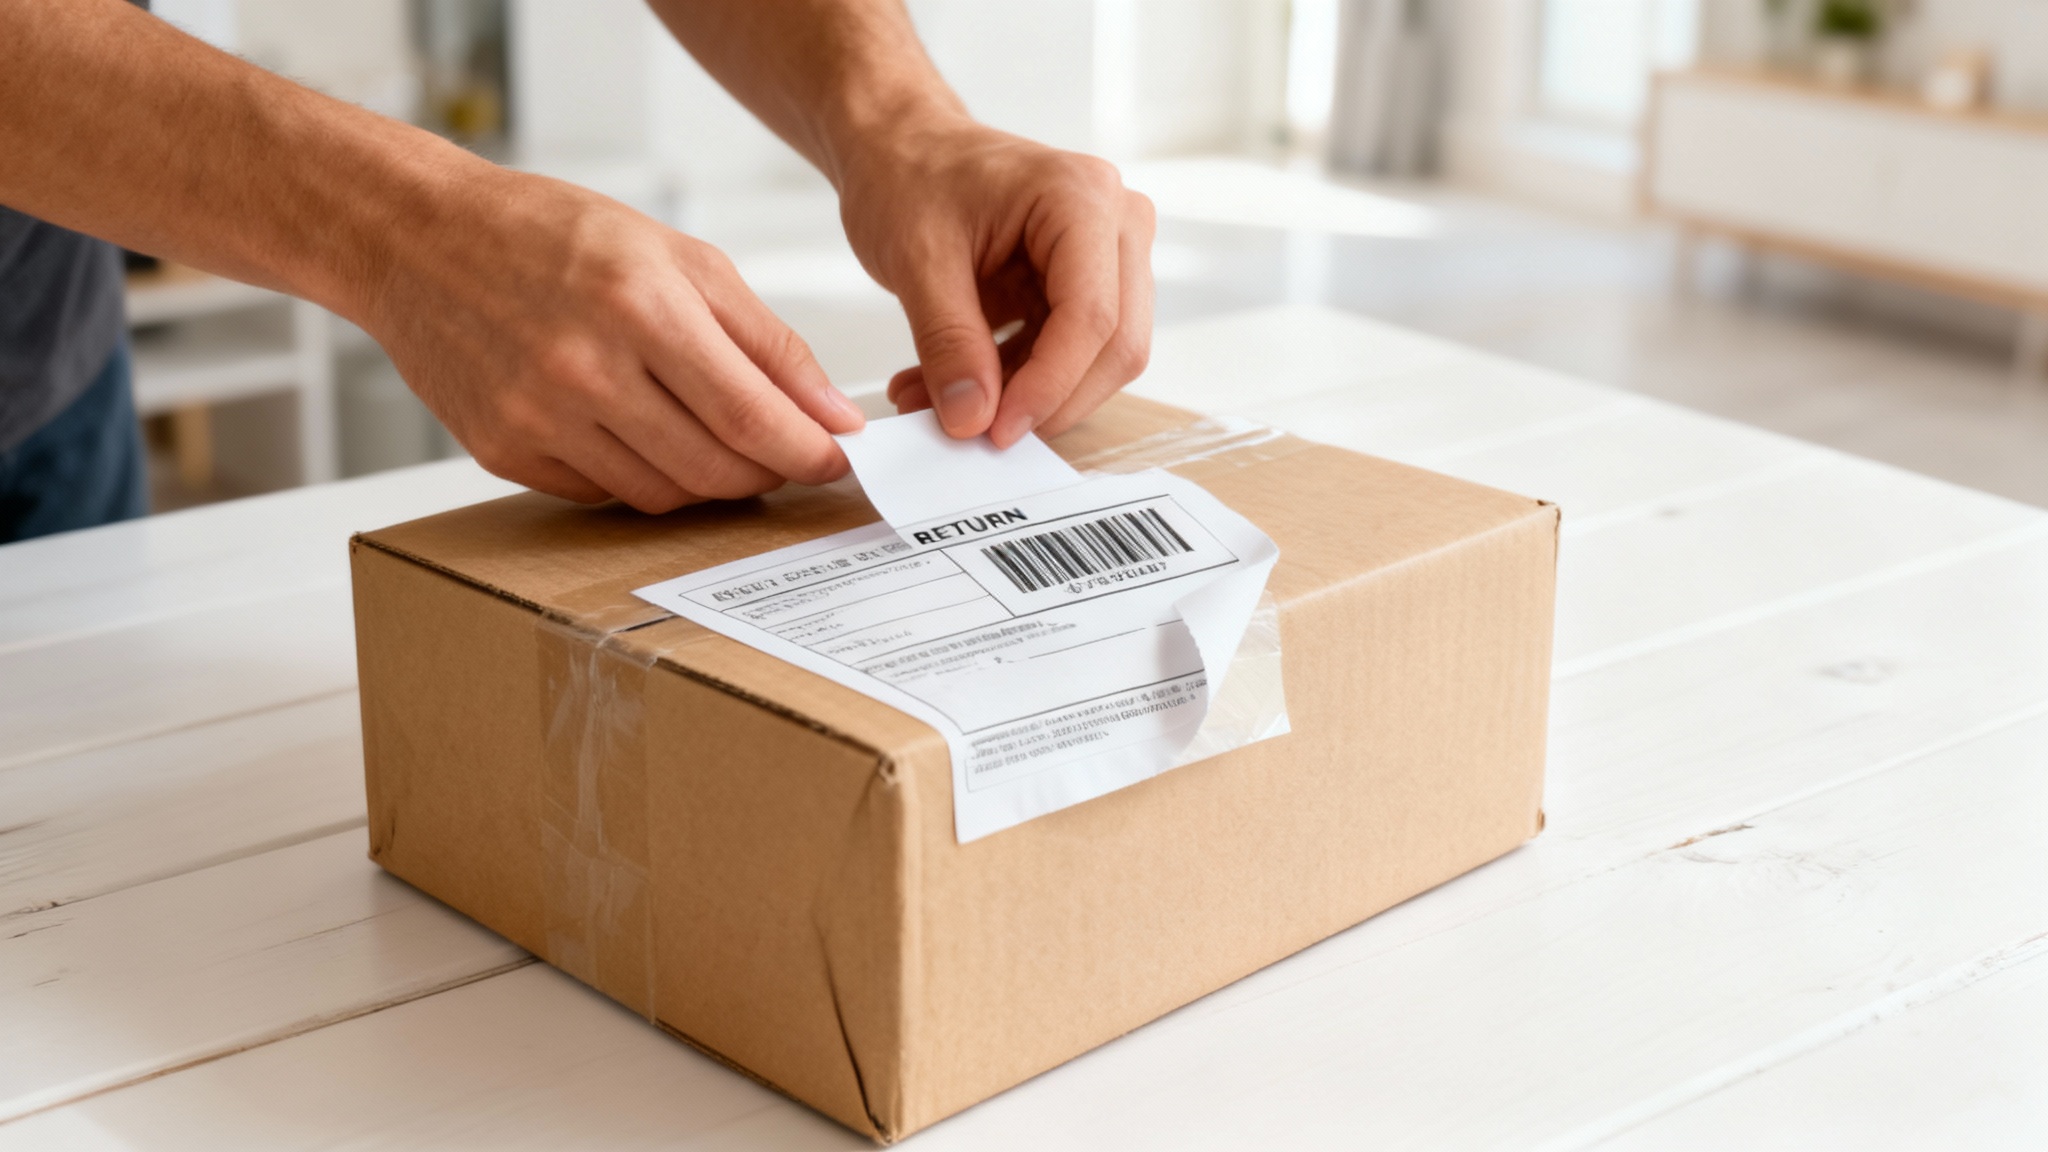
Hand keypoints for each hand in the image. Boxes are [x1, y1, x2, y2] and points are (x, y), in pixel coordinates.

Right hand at [362, 167, 863, 511]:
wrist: (418, 238)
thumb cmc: (551, 235)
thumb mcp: (678, 257)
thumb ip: (765, 339)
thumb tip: (831, 412)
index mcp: (640, 306)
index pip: (752, 416)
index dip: (809, 450)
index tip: (838, 458)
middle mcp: (585, 368)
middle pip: (714, 469)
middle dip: (768, 473)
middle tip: (787, 456)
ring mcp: (538, 418)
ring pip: (663, 494)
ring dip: (710, 481)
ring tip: (719, 443)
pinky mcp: (503, 451)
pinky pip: (604, 495)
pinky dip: (642, 478)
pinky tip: (646, 438)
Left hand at [837, 117, 1155, 446]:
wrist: (902, 146)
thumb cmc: (910, 174)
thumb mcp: (917, 258)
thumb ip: (948, 341)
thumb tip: (973, 420)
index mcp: (1082, 198)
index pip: (1093, 315)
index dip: (1049, 385)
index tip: (996, 432)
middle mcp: (1117, 223)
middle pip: (1115, 345)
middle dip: (1047, 400)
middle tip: (975, 432)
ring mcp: (1111, 255)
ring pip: (1098, 360)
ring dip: (1023, 396)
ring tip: (936, 404)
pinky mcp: (1088, 286)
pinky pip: (1068, 355)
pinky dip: (1013, 382)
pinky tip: (950, 389)